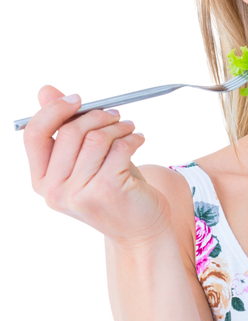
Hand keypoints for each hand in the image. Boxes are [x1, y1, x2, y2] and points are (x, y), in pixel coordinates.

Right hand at [21, 83, 170, 242]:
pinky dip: (133, 137)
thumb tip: (46, 89)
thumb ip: (61, 127)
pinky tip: (140, 139)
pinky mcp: (106, 190)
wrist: (138, 231)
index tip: (77, 98)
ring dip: (118, 125)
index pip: (33, 135)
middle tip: (116, 113)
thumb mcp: (82, 161)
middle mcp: (54, 192)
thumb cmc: (110, 191)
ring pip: (95, 138)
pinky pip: (119, 147)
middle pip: (68, 132)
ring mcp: (78, 194)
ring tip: (130, 126)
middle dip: (96, 115)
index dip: (53, 110)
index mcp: (40, 182)